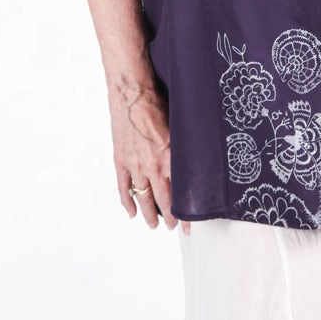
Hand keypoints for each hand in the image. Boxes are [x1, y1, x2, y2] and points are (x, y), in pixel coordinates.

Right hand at [109, 82, 191, 235]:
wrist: (132, 91)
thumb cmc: (158, 101)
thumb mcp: (181, 125)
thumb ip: (186, 147)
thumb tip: (199, 159)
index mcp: (171, 158)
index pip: (182, 194)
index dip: (188, 213)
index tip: (193, 224)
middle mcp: (153, 166)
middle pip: (163, 201)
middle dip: (170, 218)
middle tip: (174, 227)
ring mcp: (135, 165)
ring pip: (143, 198)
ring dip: (149, 214)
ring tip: (154, 225)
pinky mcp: (121, 160)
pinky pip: (123, 188)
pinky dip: (127, 202)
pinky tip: (132, 212)